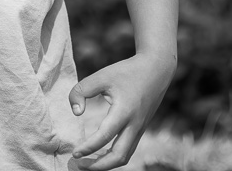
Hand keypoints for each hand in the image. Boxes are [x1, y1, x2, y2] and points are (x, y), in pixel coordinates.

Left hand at [68, 52, 174, 168]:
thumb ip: (82, 91)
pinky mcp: (140, 129)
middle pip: (119, 156)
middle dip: (99, 166)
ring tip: (88, 163)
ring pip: (125, 156)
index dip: (88, 148)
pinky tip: (101, 154)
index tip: (75, 153)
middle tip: (79, 165)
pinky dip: (114, 156)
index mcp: (124, 112)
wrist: (156, 70)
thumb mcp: (101, 76)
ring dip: (107, 164)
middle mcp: (134, 125)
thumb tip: (76, 113)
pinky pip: (128, 149)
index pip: (105, 137)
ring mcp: (140, 129)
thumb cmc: (126, 72)